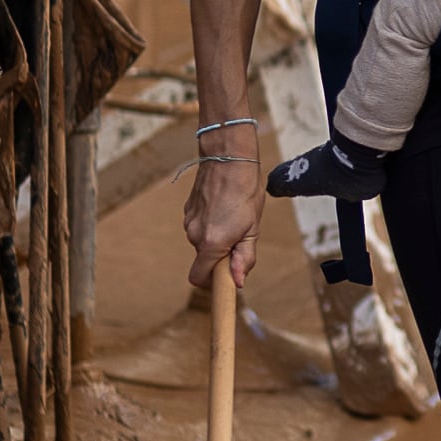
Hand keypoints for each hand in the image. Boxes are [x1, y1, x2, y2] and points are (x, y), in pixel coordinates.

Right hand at [183, 158, 261, 290]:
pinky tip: (223, 206)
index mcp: (211, 243)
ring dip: (216, 237)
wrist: (228, 158)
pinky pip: (199, 226)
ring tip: (233, 217)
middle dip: (221, 255)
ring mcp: (188, 221)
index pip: (199, 278)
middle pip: (204, 259)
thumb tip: (238, 282)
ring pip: (202, 241)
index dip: (212, 282)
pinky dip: (210, 224)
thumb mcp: (252, 228)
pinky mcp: (187, 210)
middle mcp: (194, 235)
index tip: (226, 278)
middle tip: (240, 235)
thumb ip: (244, 258)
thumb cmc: (245, 192)